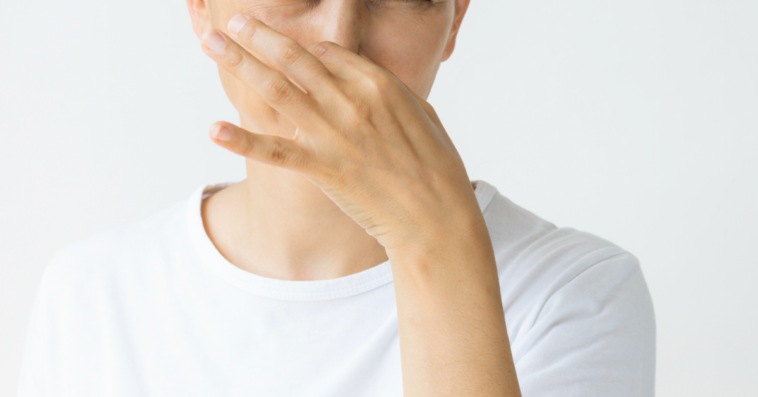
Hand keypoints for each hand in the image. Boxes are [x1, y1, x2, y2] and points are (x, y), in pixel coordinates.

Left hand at [200, 14, 482, 251]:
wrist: (437, 216)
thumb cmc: (438, 168)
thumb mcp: (423, 115)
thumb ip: (393, 94)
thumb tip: (373, 85)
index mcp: (378, 82)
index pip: (328, 53)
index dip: (305, 51)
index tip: (291, 52)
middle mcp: (351, 100)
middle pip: (295, 58)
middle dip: (259, 36)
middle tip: (233, 21)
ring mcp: (333, 133)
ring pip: (276, 89)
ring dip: (240, 63)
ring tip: (211, 43)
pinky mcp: (322, 167)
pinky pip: (275, 150)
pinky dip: (242, 140)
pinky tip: (214, 130)